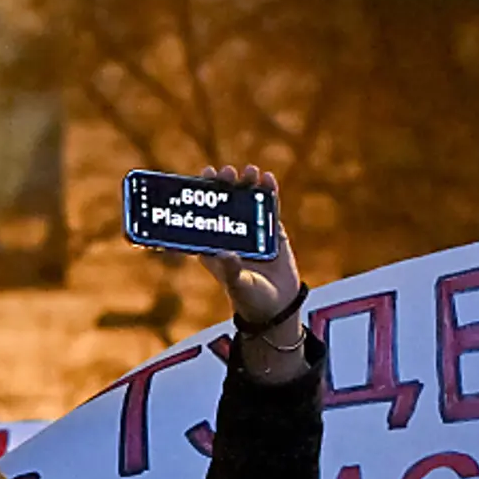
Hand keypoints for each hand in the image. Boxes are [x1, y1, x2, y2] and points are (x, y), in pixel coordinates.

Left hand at [187, 165, 300, 328]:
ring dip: (246, 184)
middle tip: (225, 172)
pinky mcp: (270, 231)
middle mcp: (228, 234)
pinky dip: (268, 193)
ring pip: (246, 201)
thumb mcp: (237, 285)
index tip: (201, 176)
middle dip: (223, 185)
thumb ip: (231, 270)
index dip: (201, 195)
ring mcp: (250, 230)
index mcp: (211, 245)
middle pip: (223, 203)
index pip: (202, 215)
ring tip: (249, 171)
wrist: (277, 306)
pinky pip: (268, 208)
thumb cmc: (250, 298)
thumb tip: (226, 254)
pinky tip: (267, 179)